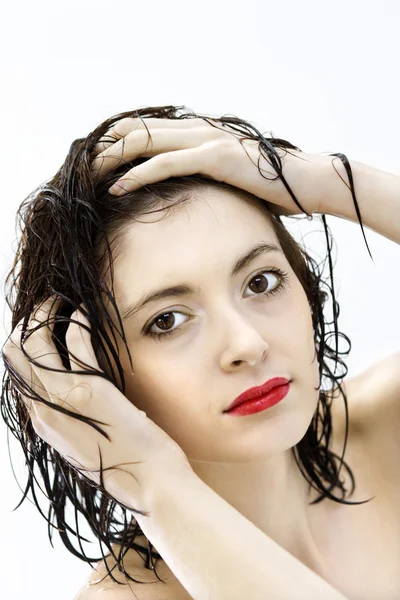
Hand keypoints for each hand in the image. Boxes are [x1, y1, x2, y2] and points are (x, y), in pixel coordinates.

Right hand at [3, 297, 190, 511]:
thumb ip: (72, 418)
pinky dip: (77, 320)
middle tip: (46, 308)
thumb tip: (72, 394)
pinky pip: (74, 341)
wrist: (153, 487)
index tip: (41, 328)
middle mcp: (44, 411)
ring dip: (45, 314)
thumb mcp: (87, 442)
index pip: (16, 373)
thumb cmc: (127, 464)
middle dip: (27, 324)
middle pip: (14, 353)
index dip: (24, 345)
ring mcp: (65, 400)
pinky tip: (85, 313)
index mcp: (43, 423)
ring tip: (59, 303)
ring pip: (33, 343)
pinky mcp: (92, 389)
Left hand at [90, 117, 329, 216]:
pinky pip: (165, 163)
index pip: (146, 130)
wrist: (306, 181)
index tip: (98, 166)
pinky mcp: (214, 156)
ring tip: (89, 178)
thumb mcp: (230, 178)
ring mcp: (205, 140)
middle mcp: (197, 130)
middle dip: (105, 150)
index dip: (118, 144)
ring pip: (144, 143)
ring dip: (112, 160)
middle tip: (83, 171)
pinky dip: (138, 175)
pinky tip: (118, 189)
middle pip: (136, 131)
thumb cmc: (271, 186)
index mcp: (198, 134)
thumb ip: (206, 177)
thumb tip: (188, 193)